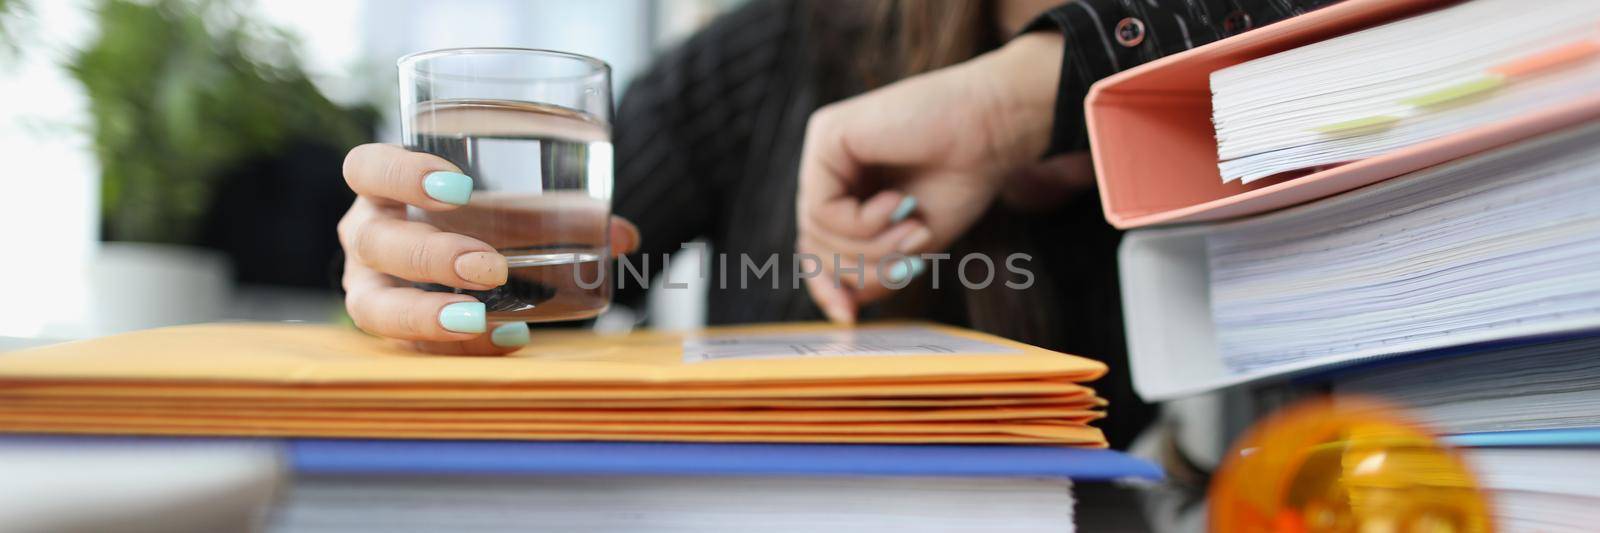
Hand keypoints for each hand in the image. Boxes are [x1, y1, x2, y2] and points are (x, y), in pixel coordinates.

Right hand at [337, 144, 638, 354]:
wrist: (445, 249)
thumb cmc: (473, 216)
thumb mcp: (510, 205)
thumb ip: (561, 213)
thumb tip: (624, 236)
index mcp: (380, 187)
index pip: (367, 168)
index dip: (402, 175)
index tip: (458, 186)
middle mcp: (365, 235)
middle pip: (374, 241)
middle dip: (431, 255)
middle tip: (488, 266)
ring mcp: (369, 286)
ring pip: (375, 306)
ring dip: (426, 313)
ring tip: (478, 317)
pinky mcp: (392, 329)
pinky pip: (411, 346)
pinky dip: (458, 347)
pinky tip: (507, 340)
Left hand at [796, 32, 1066, 322]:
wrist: (995, 128)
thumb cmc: (964, 176)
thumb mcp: (912, 241)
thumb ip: (874, 269)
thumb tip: (841, 307)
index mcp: (846, 184)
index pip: (816, 245)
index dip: (827, 285)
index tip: (848, 318)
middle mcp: (827, 163)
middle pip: (815, 243)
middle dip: (864, 267)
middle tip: (915, 256)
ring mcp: (824, 147)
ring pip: (817, 232)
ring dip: (871, 246)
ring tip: (915, 229)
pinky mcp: (827, 135)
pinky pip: (821, 208)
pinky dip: (862, 223)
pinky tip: (898, 203)